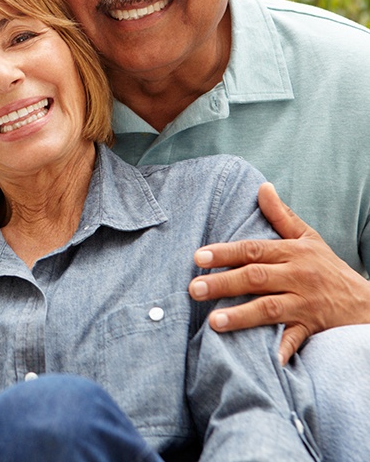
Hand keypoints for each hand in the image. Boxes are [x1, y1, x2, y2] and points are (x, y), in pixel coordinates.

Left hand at [188, 183, 369, 364]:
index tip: (198, 257)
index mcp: (292, 253)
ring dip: (241, 316)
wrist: (367, 304)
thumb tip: (262, 187)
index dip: (225, 252)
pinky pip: (295, 340)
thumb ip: (281, 215)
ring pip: (270, 309)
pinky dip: (280, 349)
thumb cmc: (328, 269)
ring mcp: (305, 304)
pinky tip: (263, 359)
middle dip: (223, 283)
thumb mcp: (309, 238)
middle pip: (256, 278)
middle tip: (193, 289)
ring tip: (213, 322)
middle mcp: (297, 277)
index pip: (253, 249)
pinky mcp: (312, 328)